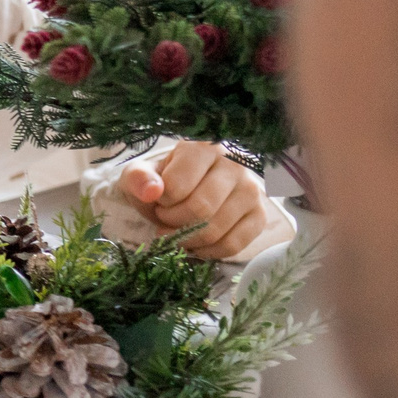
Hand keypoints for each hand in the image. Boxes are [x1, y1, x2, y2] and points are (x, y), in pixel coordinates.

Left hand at [119, 141, 276, 258]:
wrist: (182, 190)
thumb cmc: (161, 179)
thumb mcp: (140, 174)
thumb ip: (138, 178)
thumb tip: (152, 192)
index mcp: (204, 147)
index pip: (178, 186)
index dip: (162, 201)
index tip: (159, 200)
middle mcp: (235, 164)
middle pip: (200, 209)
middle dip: (173, 222)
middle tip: (164, 218)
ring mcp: (251, 190)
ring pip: (216, 229)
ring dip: (188, 239)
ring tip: (177, 229)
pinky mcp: (259, 215)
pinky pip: (233, 245)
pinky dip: (208, 251)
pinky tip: (195, 244)